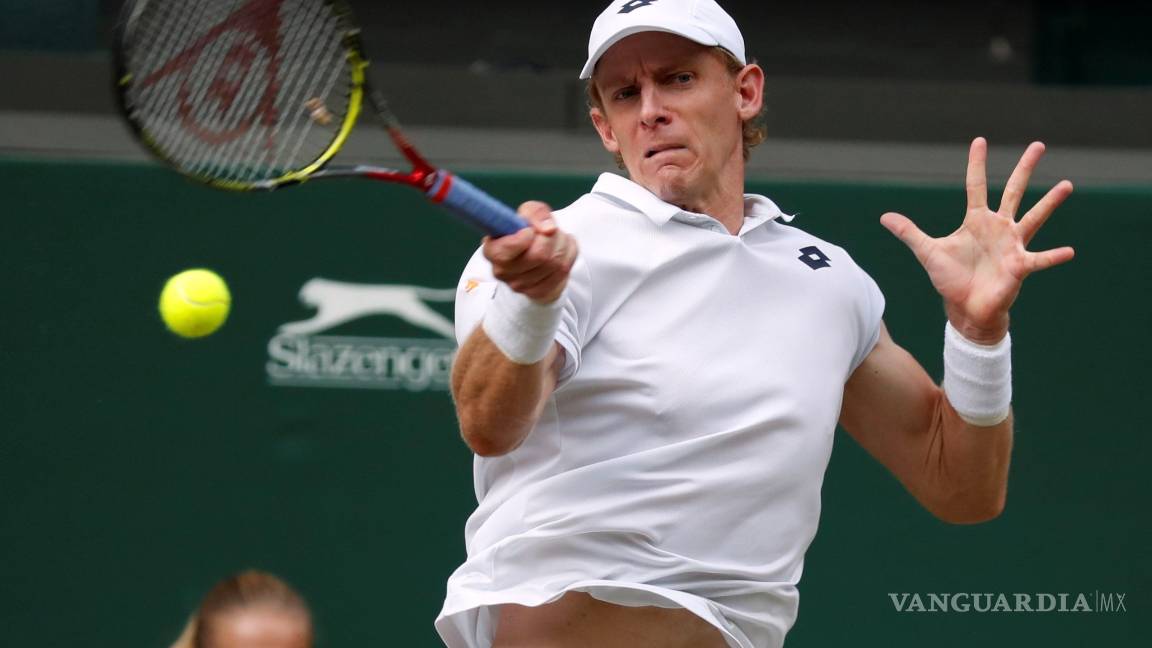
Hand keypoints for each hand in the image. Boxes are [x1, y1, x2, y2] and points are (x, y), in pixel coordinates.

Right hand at [483, 201, 577, 303]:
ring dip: (562, 244)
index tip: (531, 230)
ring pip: (555, 263)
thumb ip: (535, 212)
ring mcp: (520, 286)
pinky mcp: (539, 292)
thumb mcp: (527, 212)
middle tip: (550, 231)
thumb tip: (549, 229)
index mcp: (492, 251)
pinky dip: (569, 255)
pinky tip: (562, 250)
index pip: (507, 250)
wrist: (536, 251)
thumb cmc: (526, 229)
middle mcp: (502, 272)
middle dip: (551, 237)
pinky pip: (563, 272)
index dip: (525, 237)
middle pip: (539, 255)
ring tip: (557, 238)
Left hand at [880, 137, 1074, 343]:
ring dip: (1050, 203)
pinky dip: (1053, 256)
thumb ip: (909, 232)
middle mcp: (998, 227)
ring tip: (1067, 184)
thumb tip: (884, 217)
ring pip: (1034, 218)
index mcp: (976, 221)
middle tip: (1038, 145)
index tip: (979, 140)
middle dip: (1024, 169)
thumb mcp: (927, 252)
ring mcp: (1011, 245)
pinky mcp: (1019, 266)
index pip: (976, 185)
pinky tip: (1069, 251)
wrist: (965, 308)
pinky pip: (1039, 259)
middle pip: (1013, 192)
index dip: (976, 164)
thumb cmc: (950, 279)